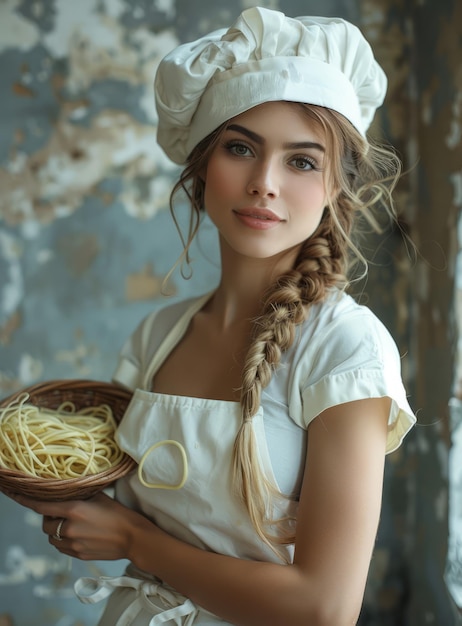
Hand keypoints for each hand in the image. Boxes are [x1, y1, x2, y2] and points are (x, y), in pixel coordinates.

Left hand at [4, 490, 147, 560]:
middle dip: (51, 517)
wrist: (133, 537)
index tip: (14, 493)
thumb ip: (79, 494)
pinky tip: (80, 534)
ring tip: (74, 524)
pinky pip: (62, 547)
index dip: (25, 500)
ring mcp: (72, 544)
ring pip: (52, 537)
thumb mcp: (99, 496)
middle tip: (65, 511)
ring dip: (56, 530)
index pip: (41, 506)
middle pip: (45, 524)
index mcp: (74, 510)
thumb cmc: (118, 513)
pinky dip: (65, 540)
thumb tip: (65, 489)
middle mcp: (69, 528)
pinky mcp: (77, 555)